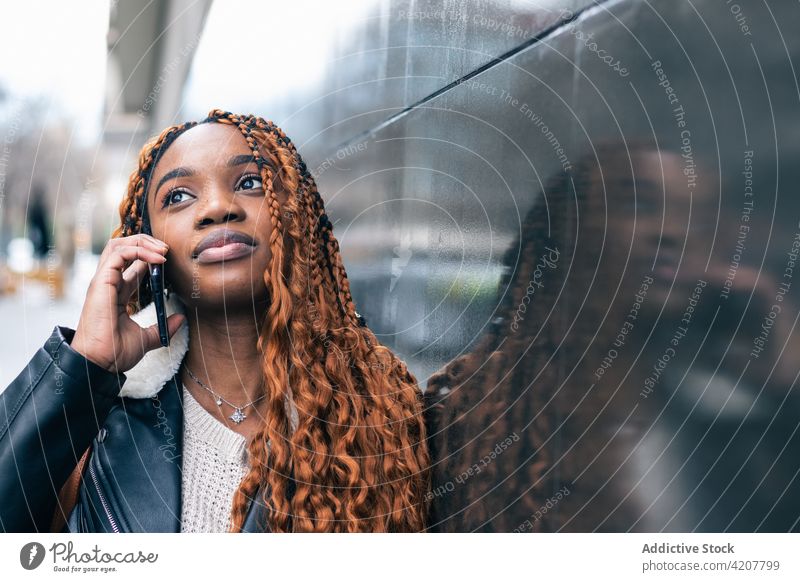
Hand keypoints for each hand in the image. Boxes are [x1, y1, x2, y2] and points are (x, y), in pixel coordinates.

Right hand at [70, 234, 185, 373]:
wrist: (100, 364)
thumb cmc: (116, 354)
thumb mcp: (147, 338)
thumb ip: (163, 327)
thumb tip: (180, 319)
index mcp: (117, 293)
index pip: (132, 264)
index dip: (150, 257)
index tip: (169, 260)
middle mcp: (109, 283)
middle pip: (122, 248)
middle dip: (146, 243)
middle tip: (167, 250)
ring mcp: (103, 281)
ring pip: (117, 245)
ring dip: (143, 242)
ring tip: (163, 250)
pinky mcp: (102, 282)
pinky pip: (118, 253)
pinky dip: (139, 250)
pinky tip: (157, 259)